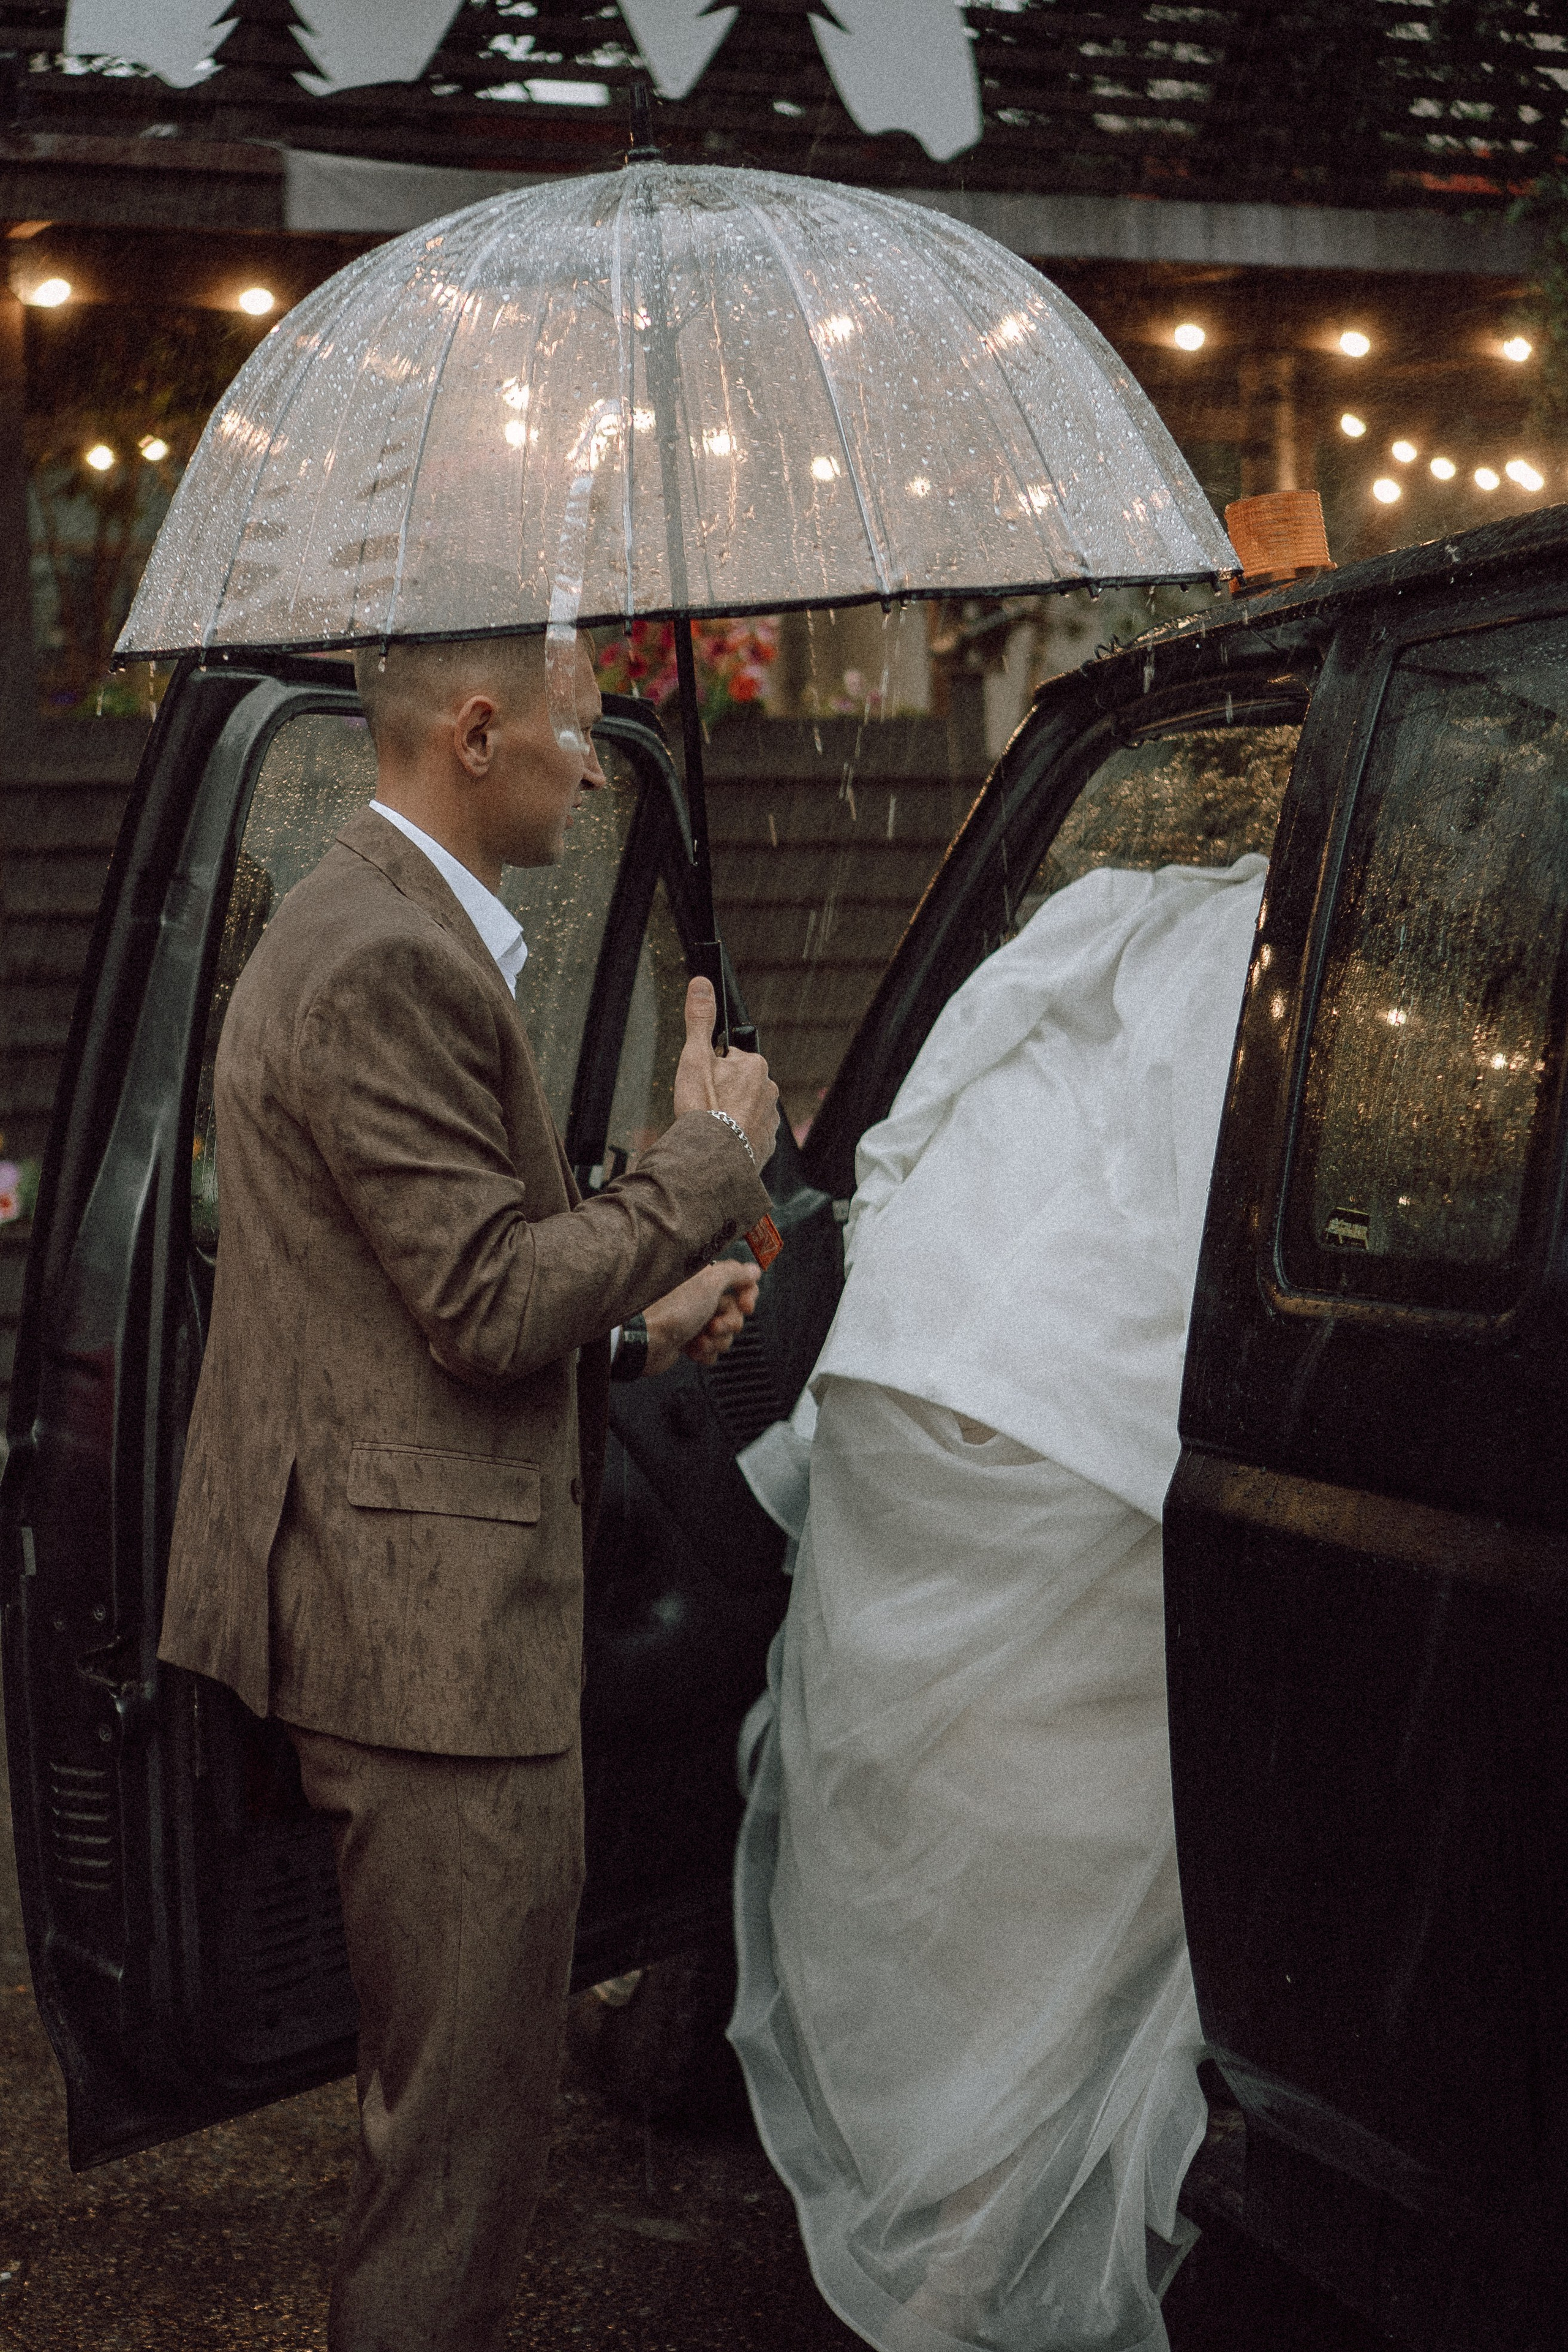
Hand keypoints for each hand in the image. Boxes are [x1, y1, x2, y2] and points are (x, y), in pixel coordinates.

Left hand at [643, 1259, 761, 1376]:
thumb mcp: (708, 1283)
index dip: (748, 1295)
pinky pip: (710, 1349)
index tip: (746, 1306)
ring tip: (699, 1338)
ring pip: (724, 1333)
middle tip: (714, 1325)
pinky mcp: (688, 1339)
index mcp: (704, 1278)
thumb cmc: (670, 1310)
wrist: (646, 1341)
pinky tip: (692, 1348)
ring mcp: (693, 1319)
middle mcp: (699, 1296)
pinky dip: (704, 1351)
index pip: (739, 1282)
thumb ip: (734, 1273)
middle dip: (728, 1324)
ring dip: (715, 1340)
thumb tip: (753, 1269)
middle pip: (734, 1311)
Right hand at [672, 978, 780, 1167]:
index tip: (702, 1084)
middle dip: (723, 1093)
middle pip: (739, 1085)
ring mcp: (770, 1119)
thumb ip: (699, 1020)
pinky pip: (749, 1134)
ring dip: (730, 1115)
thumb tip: (701, 983)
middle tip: (704, 1106)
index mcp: (755, 1066)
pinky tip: (721, 1141)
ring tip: (711, 1125)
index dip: (712, 1071)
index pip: (730, 1059)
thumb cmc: (704, 1108)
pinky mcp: (766, 1145)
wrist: (712, 1158)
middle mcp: (769, 1090)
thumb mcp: (695, 1057)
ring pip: (745, 1110)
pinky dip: (736, 1136)